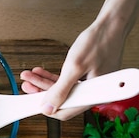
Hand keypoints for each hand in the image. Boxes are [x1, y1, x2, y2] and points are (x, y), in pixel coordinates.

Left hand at [24, 0, 138, 120]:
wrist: (112, 25)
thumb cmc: (98, 42)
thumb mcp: (74, 67)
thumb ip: (60, 90)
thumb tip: (48, 108)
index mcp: (95, 96)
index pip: (66, 111)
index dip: (48, 108)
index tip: (32, 101)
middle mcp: (95, 94)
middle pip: (63, 100)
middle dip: (42, 91)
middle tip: (27, 83)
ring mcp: (91, 85)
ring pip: (64, 90)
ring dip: (45, 83)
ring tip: (30, 75)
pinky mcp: (89, 77)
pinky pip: (69, 82)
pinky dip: (54, 77)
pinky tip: (41, 72)